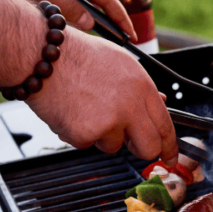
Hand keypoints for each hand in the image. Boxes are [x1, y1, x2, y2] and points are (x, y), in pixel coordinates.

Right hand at [27, 29, 178, 165]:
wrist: (42, 54)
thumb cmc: (75, 54)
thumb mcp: (118, 61)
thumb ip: (140, 88)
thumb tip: (160, 104)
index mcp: (141, 86)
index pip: (165, 124)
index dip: (169, 145)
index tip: (170, 156)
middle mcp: (130, 105)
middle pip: (148, 147)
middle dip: (141, 151)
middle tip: (130, 144)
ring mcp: (109, 122)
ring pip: (113, 146)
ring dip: (101, 135)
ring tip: (85, 108)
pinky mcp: (86, 134)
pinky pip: (86, 144)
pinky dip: (77, 133)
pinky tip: (70, 111)